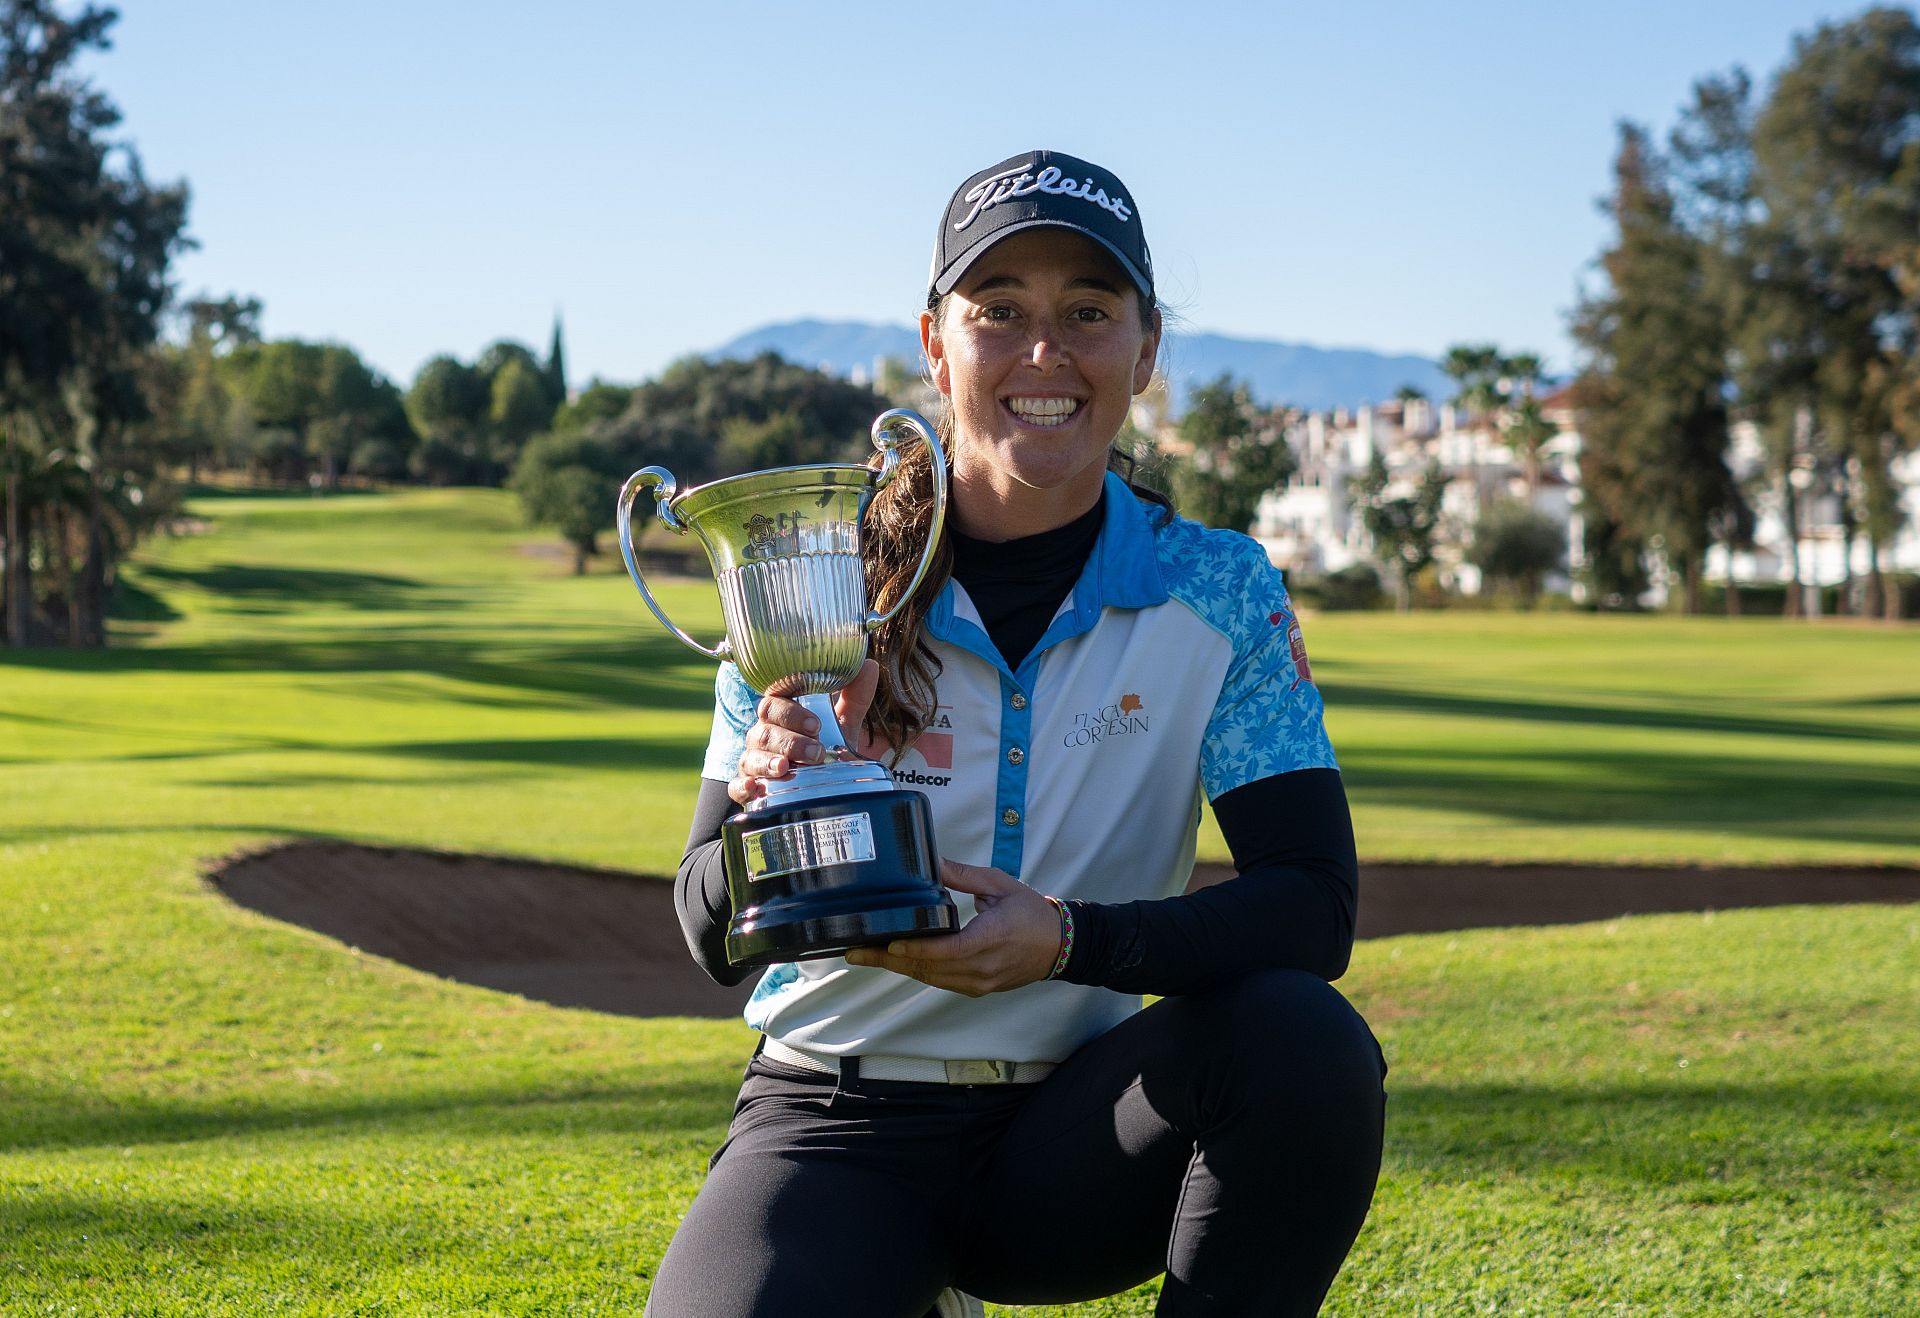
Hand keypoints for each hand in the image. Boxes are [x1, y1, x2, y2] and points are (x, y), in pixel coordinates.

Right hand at [729, 660, 882, 806]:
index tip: (816, 724)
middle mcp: (762, 737)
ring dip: (770, 762)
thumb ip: (854, 699)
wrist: (822, 787)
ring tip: (787, 768)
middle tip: (815, 751)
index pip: (772, 703)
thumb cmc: (823, 750)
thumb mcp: (842, 727)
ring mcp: (753, 762)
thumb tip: (869, 666)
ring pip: (751, 757)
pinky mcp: (748, 788)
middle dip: (789, 741)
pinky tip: (755, 786)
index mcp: (780, 717)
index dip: (790, 712)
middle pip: (763, 731)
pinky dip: (744, 786)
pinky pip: (737, 785)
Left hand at [844, 860, 1064, 996]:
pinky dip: (919, 972)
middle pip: (929, 969)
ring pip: (931, 979)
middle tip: (856, 951)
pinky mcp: (978, 988)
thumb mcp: (999, 885)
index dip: (915, 950)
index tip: (888, 944)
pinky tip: (898, 962)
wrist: (1060, 946)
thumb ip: (964, 876)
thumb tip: (933, 862)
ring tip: (867, 956)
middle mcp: (983, 966)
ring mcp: (980, 982)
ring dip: (899, 969)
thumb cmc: (1031, 913)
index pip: (947, 950)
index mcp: (991, 938)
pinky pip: (942, 982)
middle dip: (889, 962)